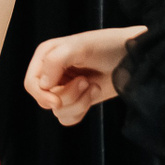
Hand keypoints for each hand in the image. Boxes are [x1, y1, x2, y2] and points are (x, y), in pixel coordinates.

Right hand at [23, 27, 145, 125]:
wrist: (132, 57)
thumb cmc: (107, 45)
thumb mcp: (80, 46)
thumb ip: (57, 60)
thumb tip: (44, 85)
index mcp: (46, 55)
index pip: (31, 84)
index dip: (42, 95)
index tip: (57, 100)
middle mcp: (52, 72)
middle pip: (44, 100)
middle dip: (68, 96)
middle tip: (85, 81)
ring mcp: (64, 87)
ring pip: (58, 111)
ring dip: (79, 102)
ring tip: (92, 85)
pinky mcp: (77, 100)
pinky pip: (68, 118)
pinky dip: (82, 109)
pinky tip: (94, 91)